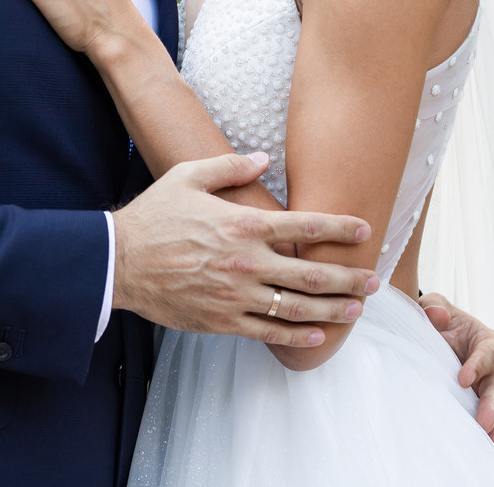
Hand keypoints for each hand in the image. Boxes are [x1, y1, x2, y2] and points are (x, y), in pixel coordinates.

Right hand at [112, 151, 379, 346]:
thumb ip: (230, 165)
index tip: (364, 229)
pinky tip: (317, 335)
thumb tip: (263, 158)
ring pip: (297, 308)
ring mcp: (237, 296)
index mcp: (244, 225)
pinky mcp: (223, 321)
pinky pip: (269, 332)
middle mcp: (248, 262)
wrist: (119, 261)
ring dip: (333, 309)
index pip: (305, 226)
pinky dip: (297, 336)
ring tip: (355, 309)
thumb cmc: (154, 216)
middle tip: (374, 280)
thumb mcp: (188, 176)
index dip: (339, 227)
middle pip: (312, 274)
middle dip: (349, 277)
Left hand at [421, 292, 493, 450]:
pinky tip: (493, 451)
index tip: (462, 379)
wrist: (439, 340)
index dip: (478, 366)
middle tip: (484, 421)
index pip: (488, 353)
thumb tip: (436, 315)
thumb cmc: (441, 323)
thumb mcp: (435, 308)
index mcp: (490, 343)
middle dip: (493, 406)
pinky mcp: (487, 410)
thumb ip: (435, 308)